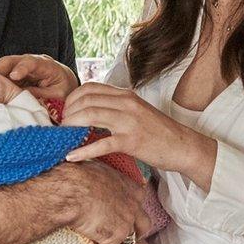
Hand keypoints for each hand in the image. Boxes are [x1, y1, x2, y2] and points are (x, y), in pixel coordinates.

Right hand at [0, 54, 77, 99]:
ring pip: (0, 67)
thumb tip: (23, 97)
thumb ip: (43, 94)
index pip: (31, 62)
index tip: (14, 76)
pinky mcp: (10, 74)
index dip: (22, 68)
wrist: (63, 80)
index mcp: (44, 64)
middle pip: (10, 61)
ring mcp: (17, 66)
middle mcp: (27, 61)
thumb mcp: (58, 93)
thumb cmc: (63, 87)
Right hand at [53, 160, 149, 243]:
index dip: (131, 210)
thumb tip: (95, 172)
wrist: (70, 188)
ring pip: (128, 242)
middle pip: (143, 225)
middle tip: (117, 237)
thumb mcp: (98, 168)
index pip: (139, 202)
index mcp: (131, 188)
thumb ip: (105, 175)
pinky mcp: (115, 237)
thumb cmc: (78, 175)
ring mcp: (126, 222)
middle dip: (133, 233)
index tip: (120, 214)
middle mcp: (134, 205)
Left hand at [62, 83, 215, 178]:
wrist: (183, 146)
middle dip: (68, 113)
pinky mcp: (132, 141)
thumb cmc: (157, 131)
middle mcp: (126, 103)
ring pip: (90, 116)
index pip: (90, 87)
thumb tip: (87, 111)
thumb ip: (114, 107)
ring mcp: (129, 121)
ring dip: (71, 126)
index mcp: (126, 94)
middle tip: (61, 126)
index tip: (64, 111)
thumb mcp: (135, 111)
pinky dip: (83, 150)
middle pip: (86, 100)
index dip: (71, 98)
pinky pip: (102, 144)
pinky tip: (71, 156)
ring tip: (63, 137)